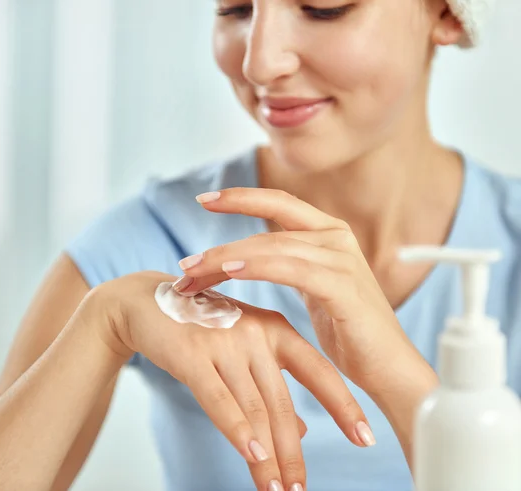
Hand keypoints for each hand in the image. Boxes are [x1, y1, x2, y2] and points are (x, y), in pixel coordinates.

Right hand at [89, 271, 371, 490]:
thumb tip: (298, 432)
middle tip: (300, 489)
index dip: (342, 406)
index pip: (318, 372)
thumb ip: (270, 385)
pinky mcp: (193, 354)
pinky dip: (237, 431)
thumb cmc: (199, 326)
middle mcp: (255, 334)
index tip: (366, 438)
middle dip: (294, 453)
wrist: (146, 302)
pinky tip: (253, 457)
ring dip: (267, 456)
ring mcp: (224, 343)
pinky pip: (219, 399)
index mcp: (274, 329)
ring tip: (276, 490)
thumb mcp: (242, 349)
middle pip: (283, 402)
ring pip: (254, 408)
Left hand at [174, 188, 427, 396]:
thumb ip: (289, 264)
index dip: (241, 197)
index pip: (279, 203)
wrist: (389, 367)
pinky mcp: (342, 285)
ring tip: (193, 273)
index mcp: (328, 234)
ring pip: (271, 248)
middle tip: (185, 264)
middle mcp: (336, 238)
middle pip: (266, 230)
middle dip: (220, 245)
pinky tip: (229, 272)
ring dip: (226, 259)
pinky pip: (290, 269)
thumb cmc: (349, 332)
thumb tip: (247, 257)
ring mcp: (341, 259)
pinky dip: (257, 268)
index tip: (204, 199)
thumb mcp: (314, 287)